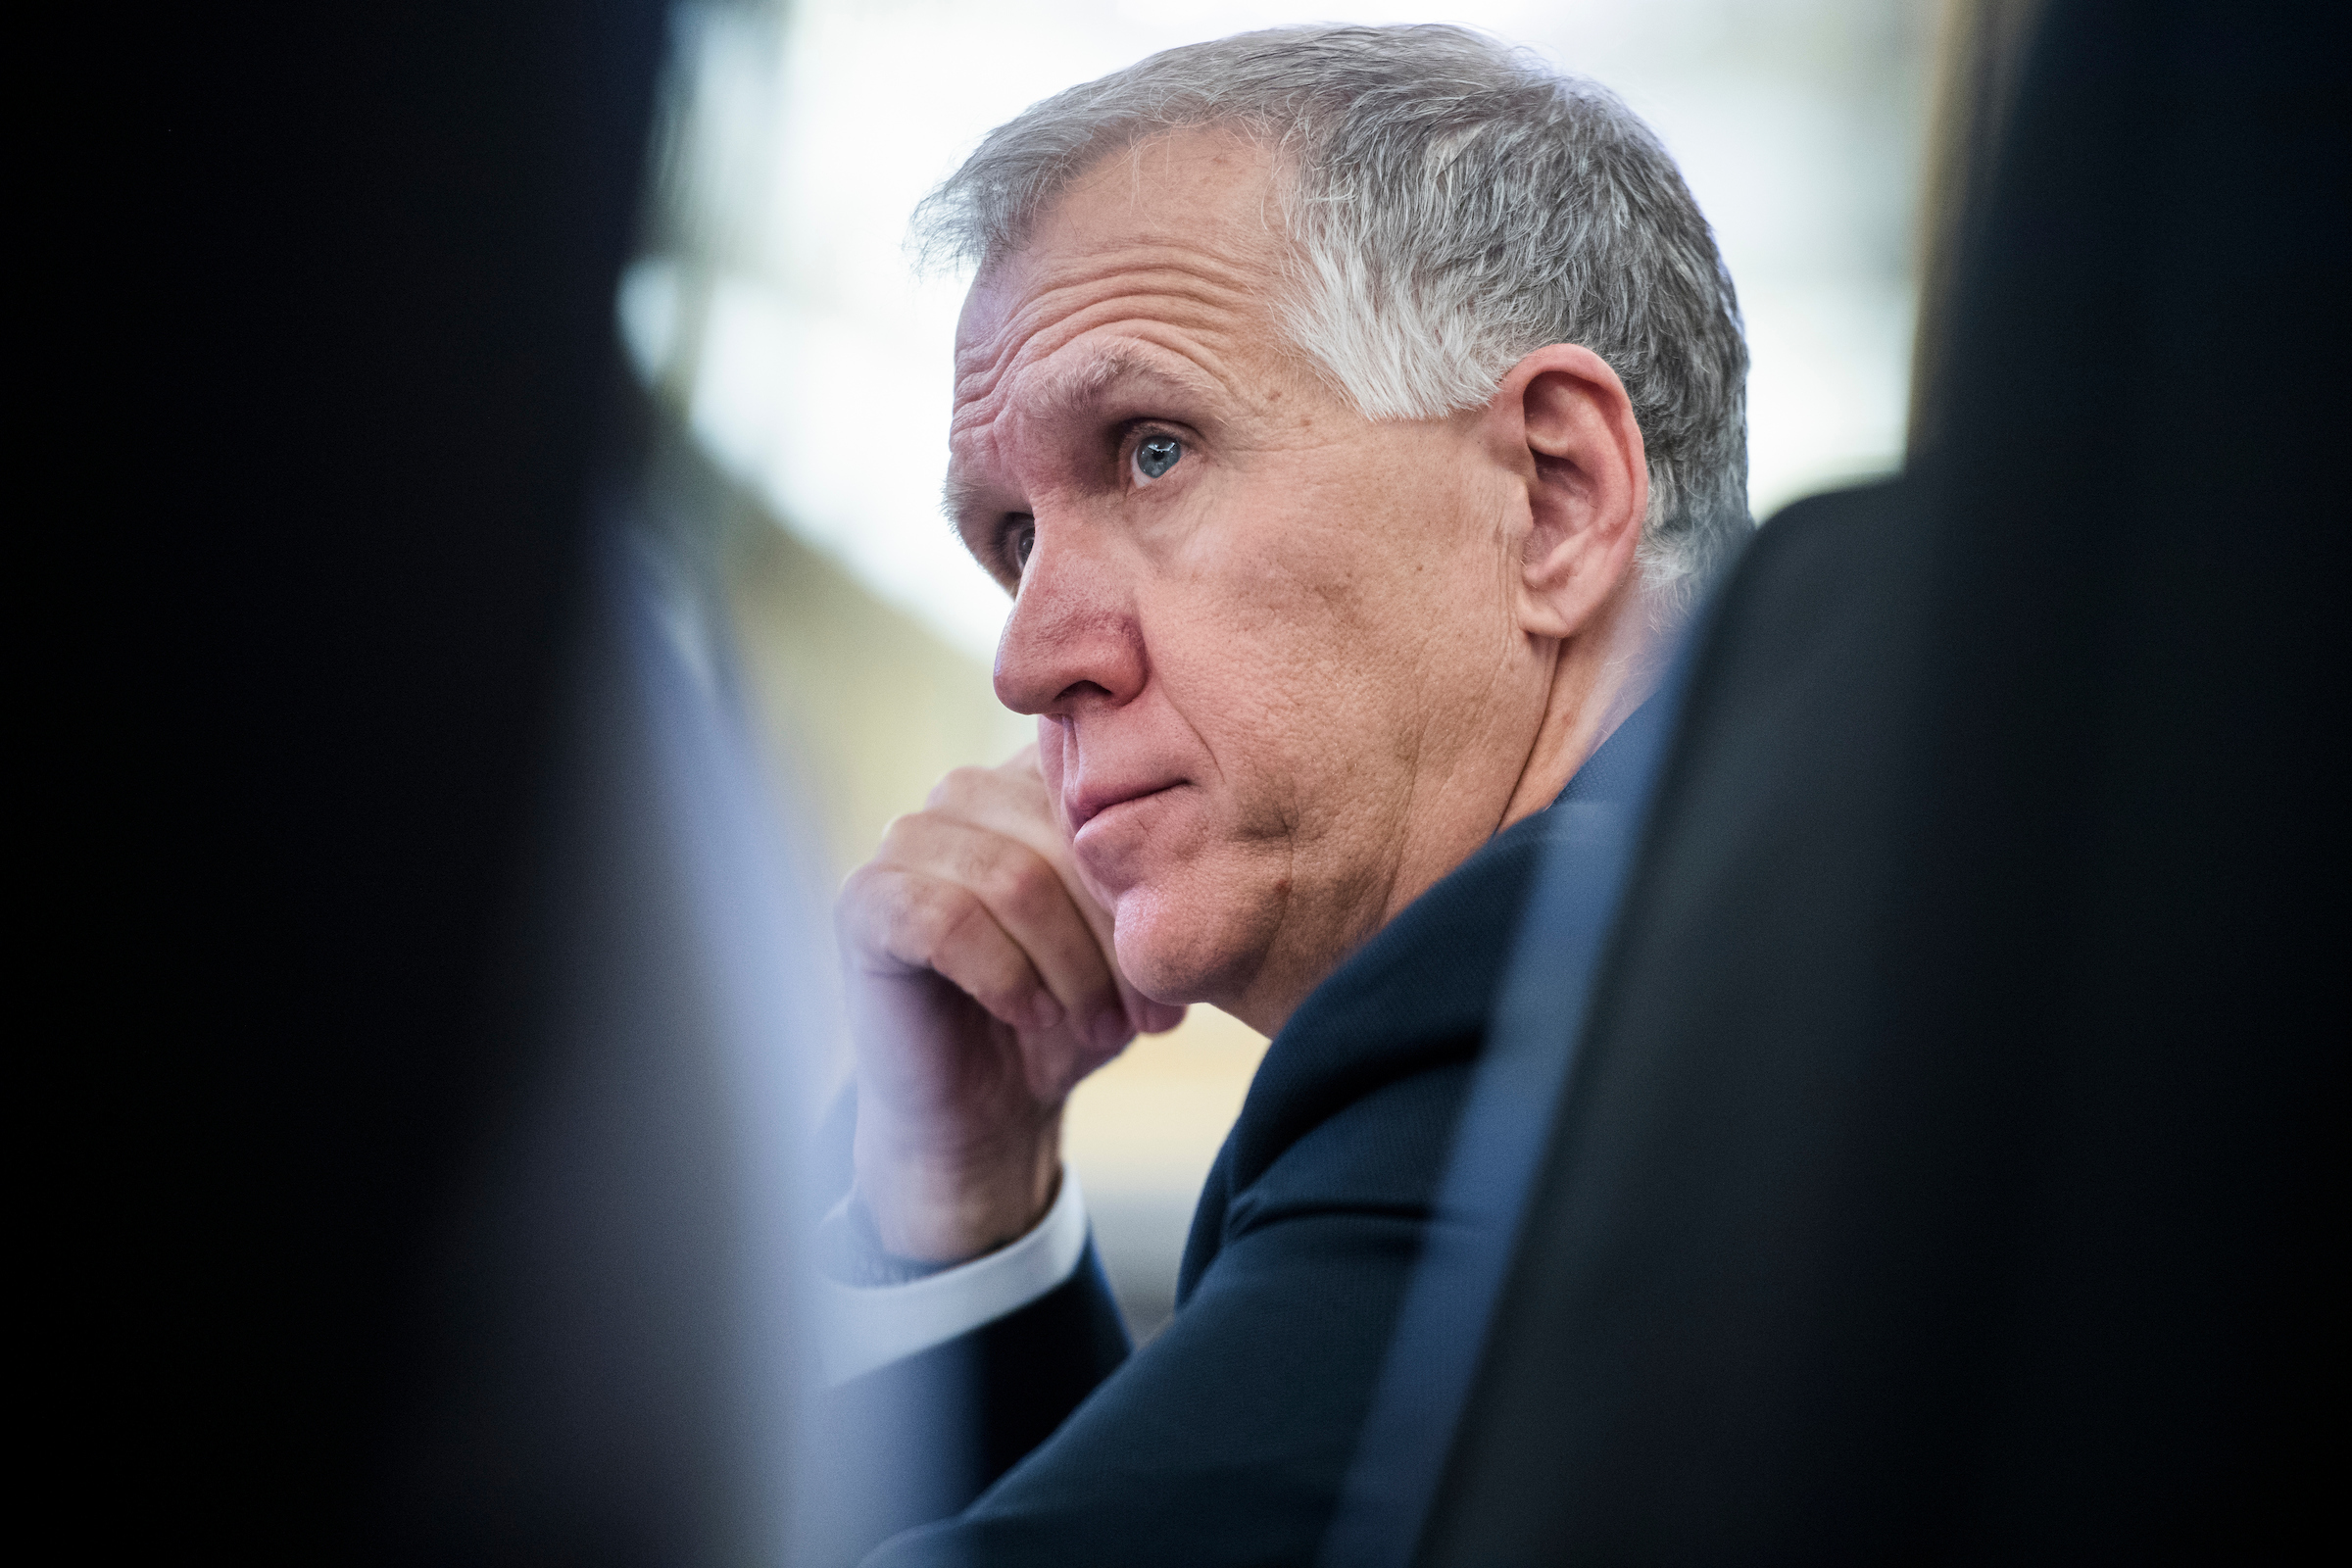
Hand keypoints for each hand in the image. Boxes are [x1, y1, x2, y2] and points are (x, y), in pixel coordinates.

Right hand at [837, 744, 1184, 1260]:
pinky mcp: (865, 901)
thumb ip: (1161, 880)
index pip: (1109, 787)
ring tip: (1100, 1026)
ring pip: (1014, 878)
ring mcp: (907, 840)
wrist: (990, 1111)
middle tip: (1150, 1014)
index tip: (1177, 958)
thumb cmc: (1072, 1015)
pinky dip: (1005, 976)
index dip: (1149, 878)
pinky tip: (1030, 1015)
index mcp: (1035, 778)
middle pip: (1066, 834)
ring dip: (1071, 968)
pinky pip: (947, 919)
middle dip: (1118, 933)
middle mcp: (965, 791)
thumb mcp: (1138, 943)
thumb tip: (1209, 847)